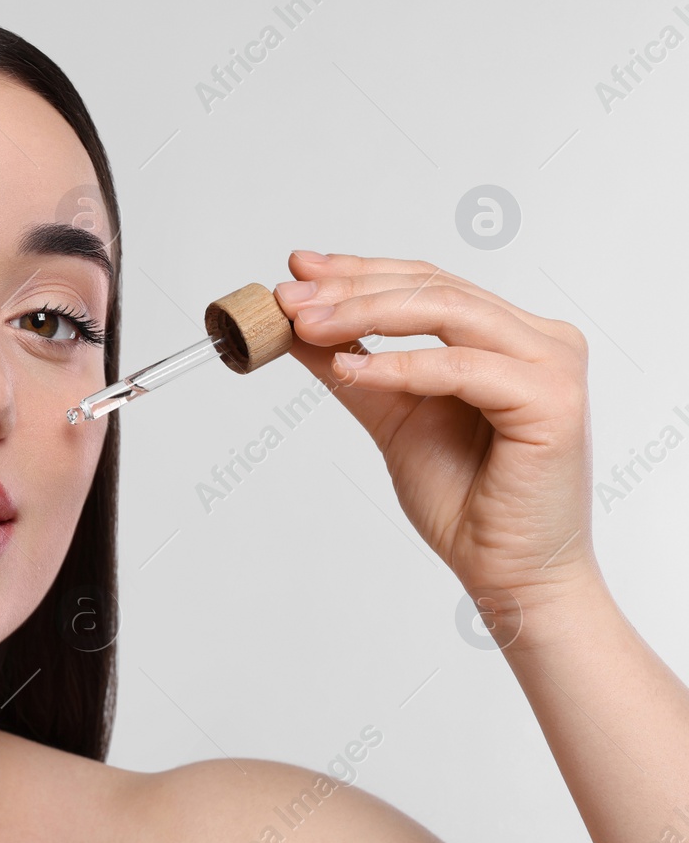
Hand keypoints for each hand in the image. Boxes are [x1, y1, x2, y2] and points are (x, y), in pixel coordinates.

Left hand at [272, 252, 601, 620]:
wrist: (506, 571)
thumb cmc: (462, 499)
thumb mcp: (390, 414)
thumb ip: (352, 364)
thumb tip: (293, 324)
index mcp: (508, 334)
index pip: (426, 282)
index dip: (357, 271)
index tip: (295, 271)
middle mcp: (539, 339)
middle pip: (433, 288)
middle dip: (351, 289)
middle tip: (289, 298)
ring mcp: (552, 365)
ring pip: (447, 312)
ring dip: (366, 314)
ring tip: (307, 326)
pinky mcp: (553, 400)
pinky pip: (461, 368)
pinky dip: (399, 364)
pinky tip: (348, 368)